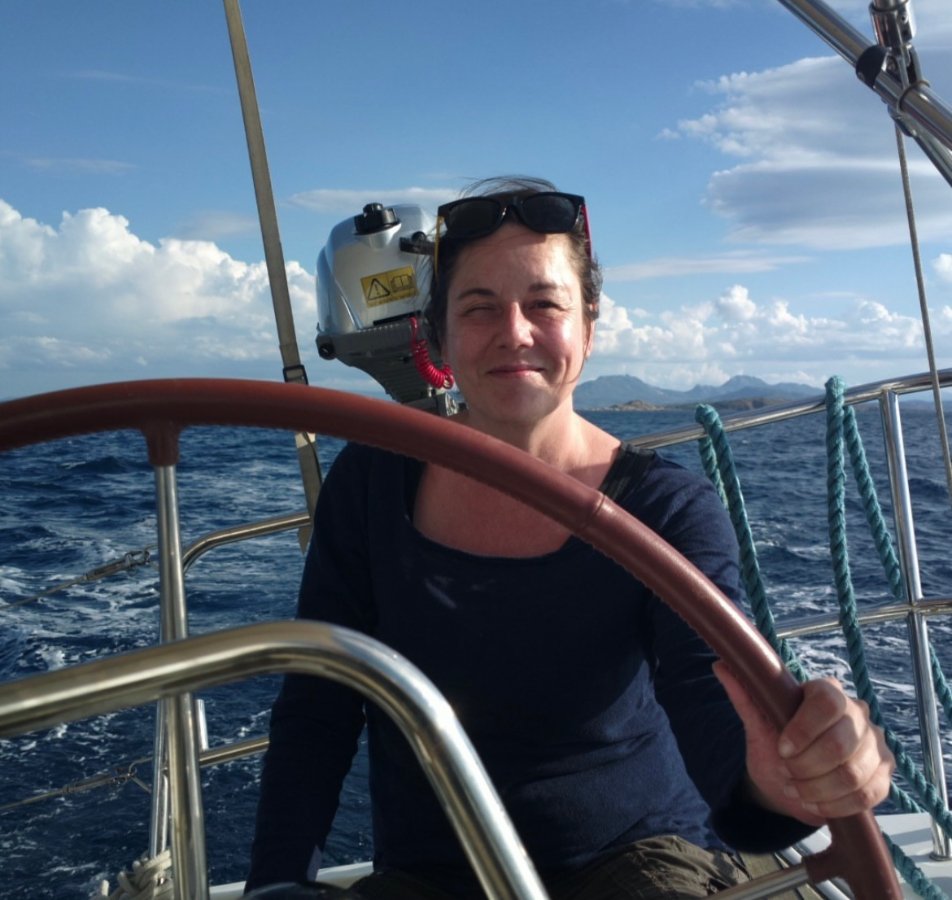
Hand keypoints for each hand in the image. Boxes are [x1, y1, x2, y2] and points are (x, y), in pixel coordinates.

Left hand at [714, 662, 894, 824]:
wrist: (790, 779)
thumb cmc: (776, 744)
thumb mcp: (758, 722)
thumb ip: (744, 695)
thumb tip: (720, 665)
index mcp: (827, 692)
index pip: (827, 701)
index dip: (803, 729)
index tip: (781, 748)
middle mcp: (857, 713)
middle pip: (840, 742)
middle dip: (806, 766)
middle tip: (787, 771)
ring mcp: (875, 744)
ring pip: (852, 774)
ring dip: (817, 789)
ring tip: (796, 788)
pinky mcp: (883, 774)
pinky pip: (866, 795)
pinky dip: (834, 804)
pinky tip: (814, 802)